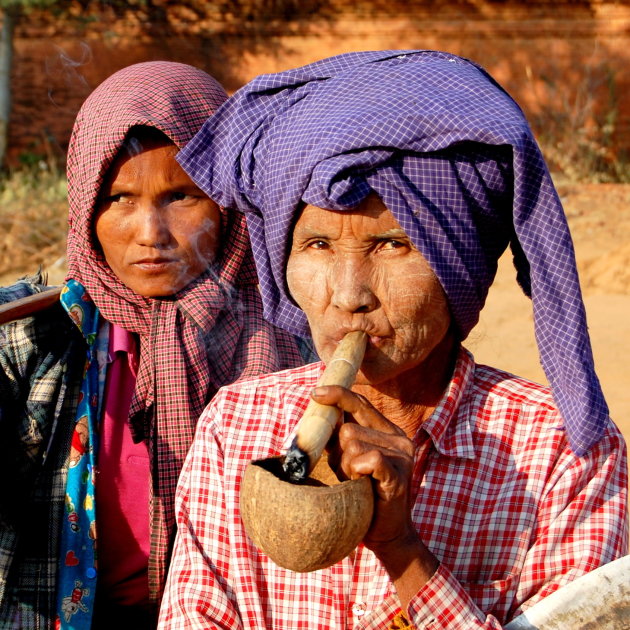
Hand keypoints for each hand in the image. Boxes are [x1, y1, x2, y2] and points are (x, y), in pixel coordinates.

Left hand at [311, 385, 438, 608]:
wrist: (387, 535)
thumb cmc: (364, 497)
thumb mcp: (349, 462)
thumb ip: (339, 440)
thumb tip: (316, 418)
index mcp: (388, 431)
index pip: (360, 404)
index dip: (337, 395)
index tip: (316, 392)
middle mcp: (398, 438)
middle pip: (349, 428)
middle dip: (338, 453)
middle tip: (348, 475)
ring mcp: (401, 455)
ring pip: (353, 443)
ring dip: (345, 466)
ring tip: (356, 483)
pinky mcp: (398, 473)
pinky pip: (368, 458)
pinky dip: (357, 470)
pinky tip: (362, 484)